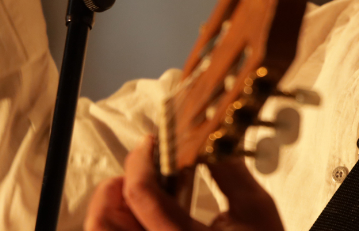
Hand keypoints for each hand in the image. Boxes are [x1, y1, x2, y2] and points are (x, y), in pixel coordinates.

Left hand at [85, 136, 284, 230]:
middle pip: (103, 222)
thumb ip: (229, 171)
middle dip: (116, 186)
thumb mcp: (256, 209)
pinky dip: (124, 225)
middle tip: (140, 168)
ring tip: (139, 192)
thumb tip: (210, 137)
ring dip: (114, 208)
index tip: (151, 142)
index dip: (141, 159)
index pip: (142, 194)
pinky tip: (147, 215)